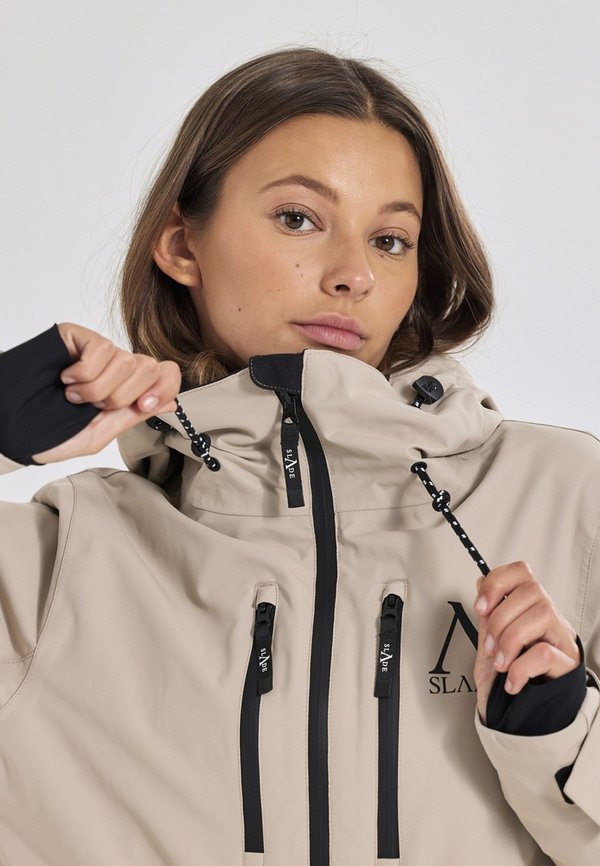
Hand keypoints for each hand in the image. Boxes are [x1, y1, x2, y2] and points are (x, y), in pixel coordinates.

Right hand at [32, 323, 180, 463]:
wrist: (14, 427)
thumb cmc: (53, 433)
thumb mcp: (100, 433)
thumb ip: (135, 415)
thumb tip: (173, 402)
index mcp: (128, 390)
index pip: (166, 374)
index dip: (164, 387)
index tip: (143, 405)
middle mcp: (117, 367)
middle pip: (149, 366)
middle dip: (123, 395)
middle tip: (95, 406)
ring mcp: (98, 351)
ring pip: (126, 359)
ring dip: (99, 388)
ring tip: (74, 397)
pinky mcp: (78, 336)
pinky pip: (102, 348)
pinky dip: (85, 372)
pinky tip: (67, 379)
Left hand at [473, 561, 580, 723]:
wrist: (522, 715)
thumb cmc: (505, 676)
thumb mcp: (489, 644)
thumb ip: (487, 616)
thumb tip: (481, 583)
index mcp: (527, 606)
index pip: (521, 572)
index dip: (498, 582)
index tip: (481, 607)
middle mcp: (548, 616)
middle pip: (531, 591)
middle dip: (500, 619)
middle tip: (490, 647)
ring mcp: (561, 637)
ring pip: (542, 614)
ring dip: (511, 641)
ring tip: (501, 664)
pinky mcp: (567, 663)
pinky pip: (545, 652)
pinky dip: (521, 667)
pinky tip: (513, 682)